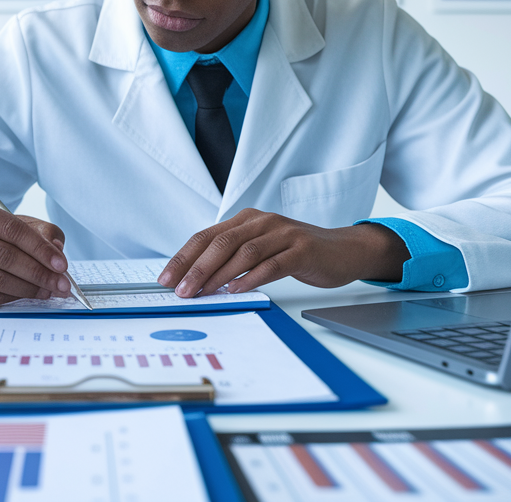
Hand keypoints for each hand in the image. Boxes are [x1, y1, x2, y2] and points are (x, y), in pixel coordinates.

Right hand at [0, 199, 72, 305]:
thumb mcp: (22, 223)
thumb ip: (44, 233)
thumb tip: (57, 251)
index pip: (12, 230)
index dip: (40, 249)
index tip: (61, 265)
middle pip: (4, 256)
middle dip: (38, 273)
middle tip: (60, 284)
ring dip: (28, 288)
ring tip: (48, 291)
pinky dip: (12, 298)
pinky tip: (28, 294)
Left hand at [157, 209, 409, 296]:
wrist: (343, 250)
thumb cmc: (297, 252)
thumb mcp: (261, 249)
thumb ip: (233, 258)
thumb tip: (196, 280)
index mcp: (247, 220)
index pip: (207, 236)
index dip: (184, 257)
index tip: (167, 278)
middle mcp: (262, 222)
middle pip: (221, 242)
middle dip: (196, 267)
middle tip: (181, 290)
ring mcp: (283, 234)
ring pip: (243, 252)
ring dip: (219, 274)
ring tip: (203, 292)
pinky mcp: (302, 250)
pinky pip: (272, 264)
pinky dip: (252, 277)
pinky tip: (237, 289)